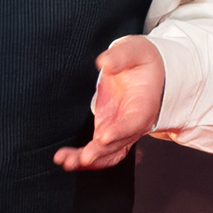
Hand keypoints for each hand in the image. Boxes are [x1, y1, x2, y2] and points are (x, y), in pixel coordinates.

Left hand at [53, 35, 162, 169]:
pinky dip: (83, 158)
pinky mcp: (109, 132)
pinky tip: (65, 159)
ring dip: (88, 161)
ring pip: (107, 153)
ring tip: (67, 162)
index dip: (119, 132)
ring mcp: (121, 131)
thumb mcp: (135, 50)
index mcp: (144, 105)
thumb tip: (104, 62)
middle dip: (100, 152)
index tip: (102, 138)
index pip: (133, 123)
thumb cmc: (141, 61)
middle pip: (118, 144)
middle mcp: (134, 124)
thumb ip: (121, 56)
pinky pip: (98, 151)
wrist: (147, 73)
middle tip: (83, 158)